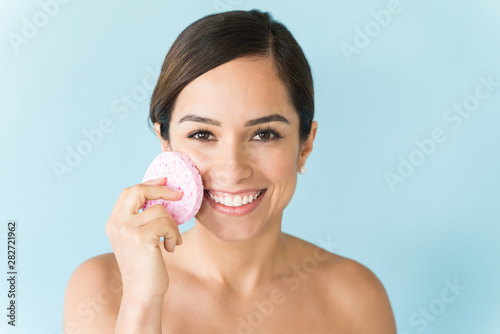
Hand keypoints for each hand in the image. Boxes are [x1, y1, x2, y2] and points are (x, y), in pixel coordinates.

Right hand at [105, 177, 182, 300]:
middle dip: (161, 190)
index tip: (165, 180)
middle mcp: (117, 224)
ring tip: (172, 241)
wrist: (142, 294)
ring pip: (160, 211)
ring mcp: (127, 230)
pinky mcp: (141, 238)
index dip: (149, 183)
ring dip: (173, 225)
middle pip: (138, 190)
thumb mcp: (139, 239)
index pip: (130, 192)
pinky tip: (171, 248)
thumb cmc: (146, 268)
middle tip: (179, 195)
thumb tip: (164, 197)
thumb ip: (142, 220)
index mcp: (114, 223)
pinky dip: (175, 235)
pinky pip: (167, 223)